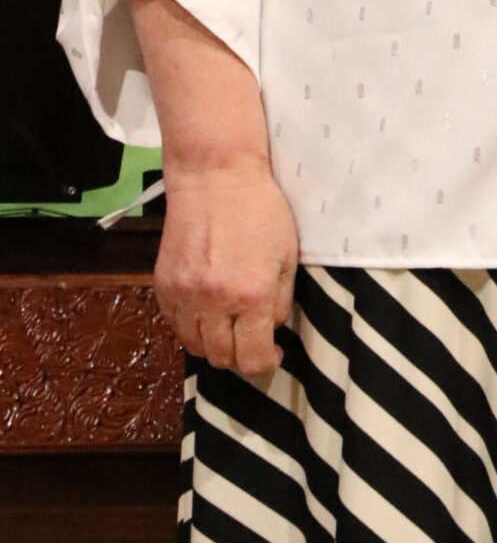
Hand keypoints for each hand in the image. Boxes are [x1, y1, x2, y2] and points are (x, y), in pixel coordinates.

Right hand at [153, 158, 298, 377]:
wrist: (215, 178)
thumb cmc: (261, 211)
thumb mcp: (288, 255)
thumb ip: (281, 300)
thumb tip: (270, 329)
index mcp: (251, 296)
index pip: (252, 359)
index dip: (265, 364)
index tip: (272, 354)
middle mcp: (214, 302)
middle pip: (221, 358)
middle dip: (240, 355)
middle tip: (251, 338)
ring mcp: (183, 295)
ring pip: (194, 346)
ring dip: (213, 344)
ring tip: (228, 326)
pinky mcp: (162, 285)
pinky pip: (175, 325)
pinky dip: (191, 326)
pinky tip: (206, 309)